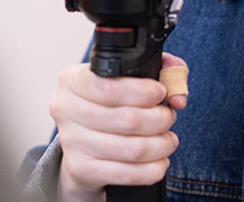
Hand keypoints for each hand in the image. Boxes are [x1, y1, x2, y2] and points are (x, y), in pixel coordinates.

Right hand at [50, 53, 188, 201]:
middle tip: (168, 118)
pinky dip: (152, 169)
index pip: (109, 86)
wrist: (83, 146)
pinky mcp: (81, 169)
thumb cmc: (108, 106)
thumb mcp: (129, 78)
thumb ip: (161, 70)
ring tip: (168, 140)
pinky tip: (159, 161)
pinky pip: (127, 174)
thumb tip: (178, 94)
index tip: (161, 93)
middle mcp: (65, 109)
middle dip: (160, 119)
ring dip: (161, 145)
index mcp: (72, 80)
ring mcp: (71, 142)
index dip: (143, 91)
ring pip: (132, 149)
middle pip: (127, 119)